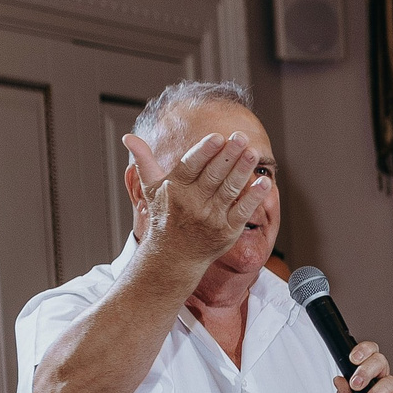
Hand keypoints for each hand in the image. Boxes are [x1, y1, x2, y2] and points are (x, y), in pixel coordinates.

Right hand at [124, 130, 268, 271]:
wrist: (174, 256)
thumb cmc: (164, 216)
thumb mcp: (151, 188)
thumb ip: (144, 160)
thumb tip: (128, 136)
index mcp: (175, 188)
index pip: (191, 166)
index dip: (205, 151)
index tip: (218, 137)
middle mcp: (193, 203)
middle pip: (213, 175)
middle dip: (229, 155)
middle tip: (242, 137)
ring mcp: (211, 217)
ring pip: (229, 190)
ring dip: (243, 171)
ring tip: (254, 153)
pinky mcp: (228, 230)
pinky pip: (243, 211)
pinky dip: (254, 197)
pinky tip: (264, 182)